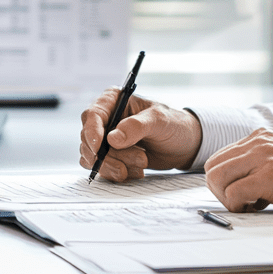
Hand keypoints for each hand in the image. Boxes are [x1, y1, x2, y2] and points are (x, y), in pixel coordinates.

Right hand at [80, 90, 202, 180]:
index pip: (92, 115)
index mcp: (114, 100)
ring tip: (143, 163)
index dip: (92, 132)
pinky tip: (138, 170)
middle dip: (112, 155)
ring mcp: (106, 138)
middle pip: (89, 140)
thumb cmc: (173, 125)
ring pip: (94, 158)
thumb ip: (137, 127)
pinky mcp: (110, 156)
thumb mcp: (159, 120)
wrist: (182, 145)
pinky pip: (103, 169)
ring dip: (118, 165)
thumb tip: (112, 138)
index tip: (99, 149)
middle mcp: (106, 118)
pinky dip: (118, 173)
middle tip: (141, 158)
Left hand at [204, 129, 272, 213]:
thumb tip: (234, 182)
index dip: (224, 181)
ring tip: (250, 206)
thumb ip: (259, 161)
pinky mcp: (269, 177)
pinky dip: (238, 207)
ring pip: (217, 179)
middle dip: (220, 190)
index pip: (220, 158)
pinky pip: (233, 194)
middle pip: (213, 168)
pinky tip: (258, 208)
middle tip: (241, 203)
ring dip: (227, 198)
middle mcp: (259, 142)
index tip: (240, 194)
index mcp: (260, 136)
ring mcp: (263, 157)